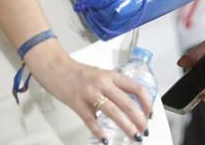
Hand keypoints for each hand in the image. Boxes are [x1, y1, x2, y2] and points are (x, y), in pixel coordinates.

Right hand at [26, 44, 151, 141]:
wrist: (55, 67)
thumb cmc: (78, 73)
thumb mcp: (101, 75)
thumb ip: (114, 88)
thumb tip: (128, 106)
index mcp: (111, 75)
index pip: (136, 88)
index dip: (146, 103)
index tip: (149, 114)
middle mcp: (103, 83)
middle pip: (127, 103)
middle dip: (139, 119)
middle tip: (144, 131)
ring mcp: (90, 93)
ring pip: (113, 112)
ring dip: (126, 126)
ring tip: (133, 136)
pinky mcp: (77, 103)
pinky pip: (91, 120)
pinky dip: (99, 131)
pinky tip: (105, 139)